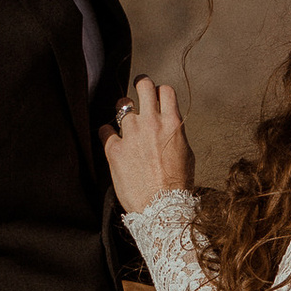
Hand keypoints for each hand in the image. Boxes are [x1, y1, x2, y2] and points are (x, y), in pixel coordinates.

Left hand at [102, 77, 192, 213]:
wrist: (161, 207)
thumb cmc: (177, 185)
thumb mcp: (186, 154)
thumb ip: (175, 135)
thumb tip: (169, 129)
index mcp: (172, 123)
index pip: (165, 91)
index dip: (160, 92)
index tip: (157, 96)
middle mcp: (151, 123)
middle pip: (144, 85)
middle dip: (141, 84)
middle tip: (139, 88)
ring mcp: (131, 134)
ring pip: (121, 104)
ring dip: (123, 108)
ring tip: (123, 118)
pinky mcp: (114, 149)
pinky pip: (104, 129)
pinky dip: (107, 132)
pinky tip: (110, 138)